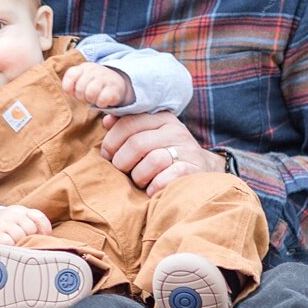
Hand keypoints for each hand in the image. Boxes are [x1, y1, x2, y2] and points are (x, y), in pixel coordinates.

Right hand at [0, 205, 51, 243]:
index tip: (42, 237)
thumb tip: (48, 242)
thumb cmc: (7, 228)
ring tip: (15, 246)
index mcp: (21, 210)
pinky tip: (9, 249)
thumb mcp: (21, 221)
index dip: (43, 229)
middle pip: (31, 228)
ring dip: (19, 244)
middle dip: (29, 238)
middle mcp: (12, 213)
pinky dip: (11, 248)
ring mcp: (2, 222)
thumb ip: (35, 225)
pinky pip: (8, 243)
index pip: (38, 217)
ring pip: (20, 236)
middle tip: (24, 243)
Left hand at [62, 62, 133, 110]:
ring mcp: (105, 78)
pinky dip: (101, 103)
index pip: (71, 76)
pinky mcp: (114, 88)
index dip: (70, 88)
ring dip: (91, 100)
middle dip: (82, 97)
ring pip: (90, 93)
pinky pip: (102, 99)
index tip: (74, 92)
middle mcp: (94, 70)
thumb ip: (71, 83)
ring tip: (95, 98)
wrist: (116, 82)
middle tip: (87, 96)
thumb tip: (69, 91)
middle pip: (80, 88)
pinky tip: (103, 101)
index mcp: (84, 67)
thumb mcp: (81, 78)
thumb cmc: (93, 83)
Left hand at [99, 110, 221, 194]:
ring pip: (153, 160)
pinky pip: (168, 178)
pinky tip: (151, 190)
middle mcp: (175, 130)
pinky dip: (155, 186)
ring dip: (139, 176)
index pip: (129, 122)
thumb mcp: (147, 136)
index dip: (111, 141)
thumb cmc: (164, 154)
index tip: (107, 155)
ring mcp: (187, 150)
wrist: (201, 171)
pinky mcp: (194, 170)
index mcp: (161, 118)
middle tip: (122, 171)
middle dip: (122, 161)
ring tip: (139, 181)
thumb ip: (126, 127)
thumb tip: (107, 121)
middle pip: (137, 143)